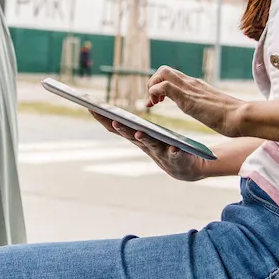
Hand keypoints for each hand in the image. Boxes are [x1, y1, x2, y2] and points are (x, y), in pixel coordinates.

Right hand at [87, 110, 213, 181]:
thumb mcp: (146, 138)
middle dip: (122, 129)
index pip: (117, 127)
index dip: (104, 119)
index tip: (91, 108)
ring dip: (144, 139)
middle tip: (114, 120)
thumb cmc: (164, 149)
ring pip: (151, 145)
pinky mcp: (177, 158)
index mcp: (138, 138)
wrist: (187, 170)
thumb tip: (113, 116)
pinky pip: (176, 155)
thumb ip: (133, 128)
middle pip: (131, 136)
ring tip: (139, 133)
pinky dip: (174, 151)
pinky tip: (174, 148)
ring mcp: (161, 153)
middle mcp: (146, 146)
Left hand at [147, 65, 245, 137]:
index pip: (174, 76)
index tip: (157, 101)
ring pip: (162, 73)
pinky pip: (163, 86)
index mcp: (197, 86)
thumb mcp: (213, 109)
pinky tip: (156, 105)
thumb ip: (206, 107)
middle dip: (153, 82)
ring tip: (153, 103)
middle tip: (154, 101)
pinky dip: (154, 93)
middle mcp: (191, 83)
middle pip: (164, 70)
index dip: (160, 84)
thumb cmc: (232, 117)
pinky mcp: (187, 97)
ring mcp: (189, 88)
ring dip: (152, 86)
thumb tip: (208, 112)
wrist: (240, 117)